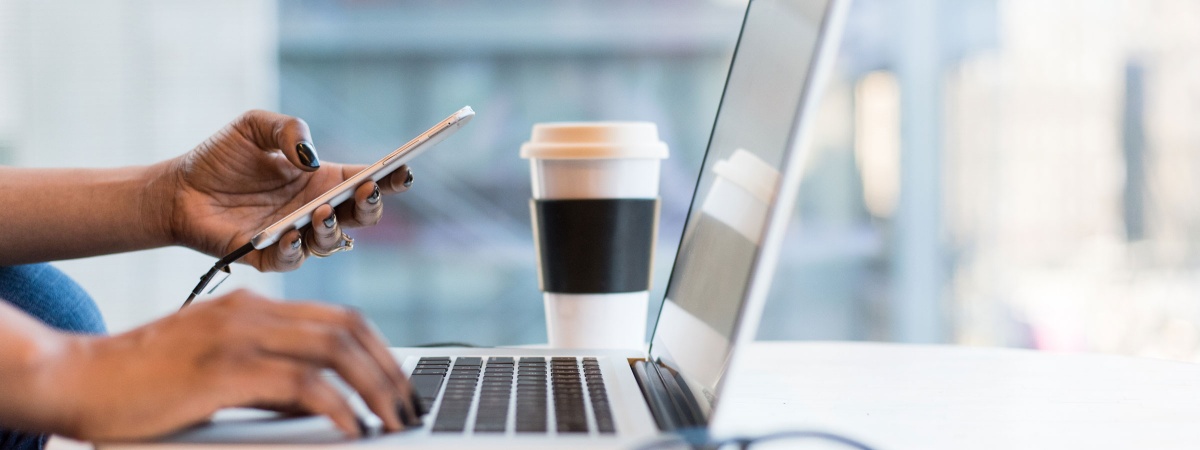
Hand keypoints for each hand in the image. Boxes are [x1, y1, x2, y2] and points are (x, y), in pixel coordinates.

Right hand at [46, 290, 416, 440]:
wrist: (75, 378)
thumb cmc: (142, 382)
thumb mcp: (217, 368)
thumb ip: (268, 377)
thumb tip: (321, 402)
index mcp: (253, 306)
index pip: (340, 317)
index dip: (380, 349)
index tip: (400, 383)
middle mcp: (252, 311)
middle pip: (348, 329)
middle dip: (390, 370)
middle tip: (409, 406)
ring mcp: (238, 336)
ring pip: (335, 350)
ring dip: (375, 388)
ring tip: (393, 420)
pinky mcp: (224, 369)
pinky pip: (302, 384)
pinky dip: (338, 406)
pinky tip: (352, 428)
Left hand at [160, 110, 413, 270]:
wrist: (177, 189)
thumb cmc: (220, 158)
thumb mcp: (254, 126)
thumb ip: (288, 129)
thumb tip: (310, 157)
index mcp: (322, 180)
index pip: (367, 181)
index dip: (390, 178)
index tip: (403, 170)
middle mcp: (315, 210)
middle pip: (361, 217)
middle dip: (371, 206)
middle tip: (366, 191)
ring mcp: (295, 236)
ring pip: (332, 243)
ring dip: (333, 229)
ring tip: (321, 212)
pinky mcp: (268, 257)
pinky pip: (291, 260)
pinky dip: (295, 249)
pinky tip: (290, 233)